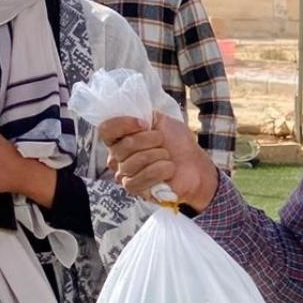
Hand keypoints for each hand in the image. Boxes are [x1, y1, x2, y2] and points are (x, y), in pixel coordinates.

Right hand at [99, 113, 218, 211]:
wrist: (195, 164)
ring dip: (159, 155)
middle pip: (124, 145)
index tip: (146, 123)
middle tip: (163, 142)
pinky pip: (141, 178)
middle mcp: (117, 157)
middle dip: (151, 140)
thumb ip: (142, 113)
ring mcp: (124, 175)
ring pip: (134, 161)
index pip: (106, 129)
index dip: (124, 124)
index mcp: (119, 139)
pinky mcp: (135, 190)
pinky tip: (168, 169)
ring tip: (168, 157)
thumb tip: (130, 112)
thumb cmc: (177, 143)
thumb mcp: (160, 120)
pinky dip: (161, 170)